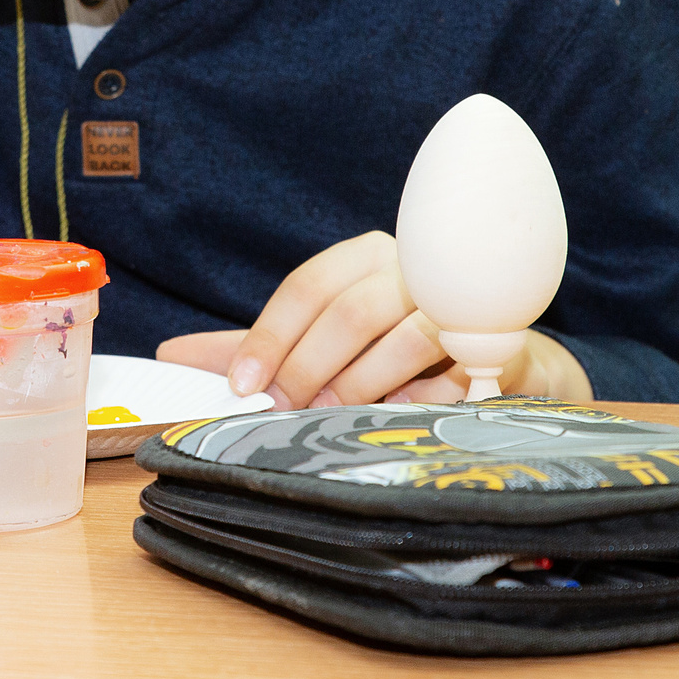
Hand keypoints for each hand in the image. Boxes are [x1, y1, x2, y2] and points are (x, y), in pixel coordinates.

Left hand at [156, 230, 589, 407]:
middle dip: (309, 368)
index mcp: (368, 257)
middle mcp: (417, 267)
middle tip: (287, 413)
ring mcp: (464, 301)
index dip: (269, 336)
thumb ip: (258, 345)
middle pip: (350, 312)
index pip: (308, 285)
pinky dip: (422, 400)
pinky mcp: (505, 341)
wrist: (507, 367)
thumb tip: (171, 355)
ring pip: (402, 340)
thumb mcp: (324, 343)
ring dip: (360, 388)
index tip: (241, 385)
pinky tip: (400, 418)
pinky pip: (456, 372)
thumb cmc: (400, 351)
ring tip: (334, 421)